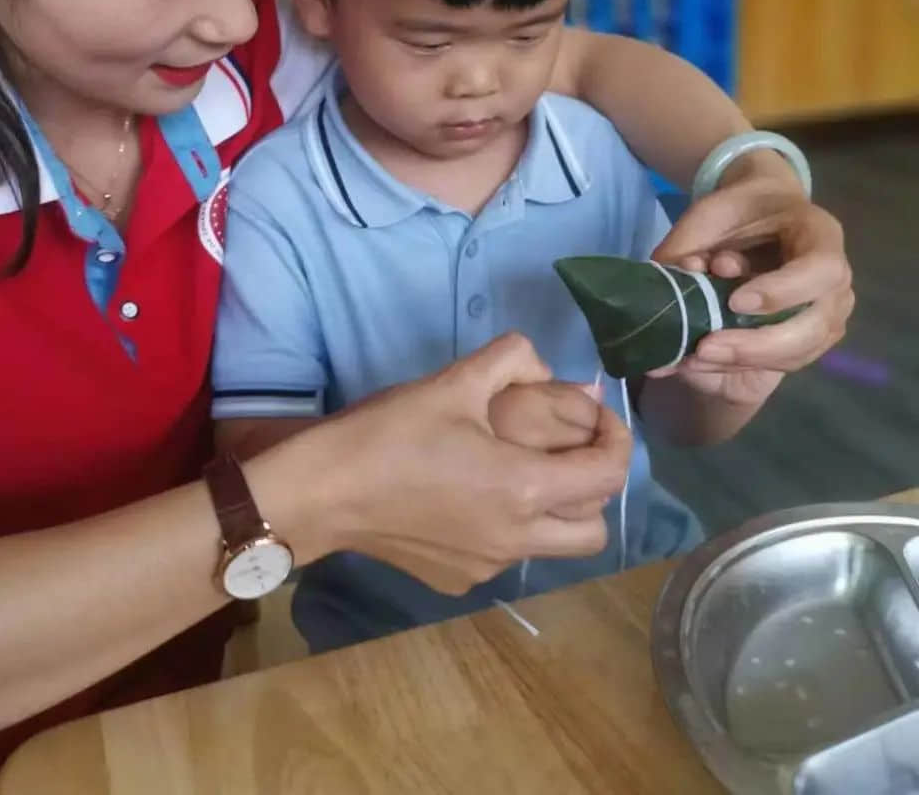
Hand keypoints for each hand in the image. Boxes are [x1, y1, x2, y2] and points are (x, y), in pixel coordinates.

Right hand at [280, 334, 631, 594]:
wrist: (323, 492)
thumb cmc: (391, 433)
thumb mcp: (453, 381)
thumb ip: (511, 359)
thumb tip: (546, 366)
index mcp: (525, 487)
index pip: (608, 474)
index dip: (616, 439)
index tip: (597, 417)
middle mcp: (518, 538)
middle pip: (595, 528)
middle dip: (593, 488)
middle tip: (567, 450)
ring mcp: (488, 567)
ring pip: (550, 545)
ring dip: (552, 510)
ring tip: (515, 469)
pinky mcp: (457, 580)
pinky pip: (505, 554)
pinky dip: (507, 526)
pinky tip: (466, 497)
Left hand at [651, 175, 853, 408]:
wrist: (764, 214)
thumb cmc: (740, 210)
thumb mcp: (710, 211)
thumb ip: (688, 244)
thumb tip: (665, 282)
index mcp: (821, 234)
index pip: (821, 270)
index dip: (782, 292)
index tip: (736, 302)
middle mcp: (837, 279)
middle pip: (816, 326)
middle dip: (758, 344)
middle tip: (706, 348)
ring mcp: (830, 312)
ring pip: (800, 352)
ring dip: (746, 361)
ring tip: (695, 359)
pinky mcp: (811, 337)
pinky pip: (784, 362)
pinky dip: (742, 365)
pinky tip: (702, 363)